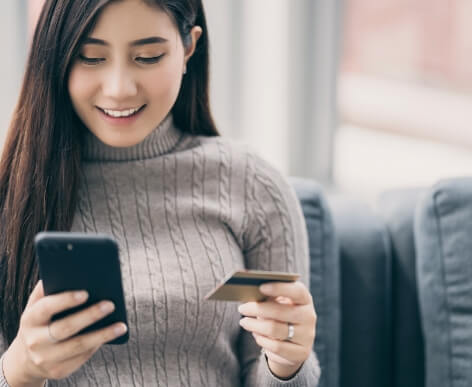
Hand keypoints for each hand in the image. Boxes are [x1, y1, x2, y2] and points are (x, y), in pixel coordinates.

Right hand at [3, 281, 127, 385]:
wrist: (27, 357)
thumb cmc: (42, 320)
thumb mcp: (39, 304)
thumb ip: (50, 287)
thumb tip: (72, 268)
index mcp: (30, 319)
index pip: (46, 308)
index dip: (65, 300)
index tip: (86, 292)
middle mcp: (35, 340)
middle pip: (64, 328)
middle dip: (89, 315)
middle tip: (110, 304)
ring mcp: (46, 358)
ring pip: (78, 346)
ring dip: (102, 335)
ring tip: (121, 325)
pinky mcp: (58, 371)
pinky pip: (82, 357)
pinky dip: (97, 345)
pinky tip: (112, 335)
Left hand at [238, 281, 315, 378]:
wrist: (292, 343)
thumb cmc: (280, 315)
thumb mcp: (278, 303)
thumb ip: (268, 296)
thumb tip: (250, 291)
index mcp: (304, 299)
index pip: (296, 291)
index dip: (279, 288)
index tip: (261, 287)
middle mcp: (309, 316)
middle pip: (280, 312)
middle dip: (257, 309)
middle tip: (242, 308)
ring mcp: (307, 336)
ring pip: (275, 330)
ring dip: (255, 325)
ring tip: (244, 322)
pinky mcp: (301, 353)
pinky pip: (276, 347)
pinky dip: (262, 340)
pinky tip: (256, 335)